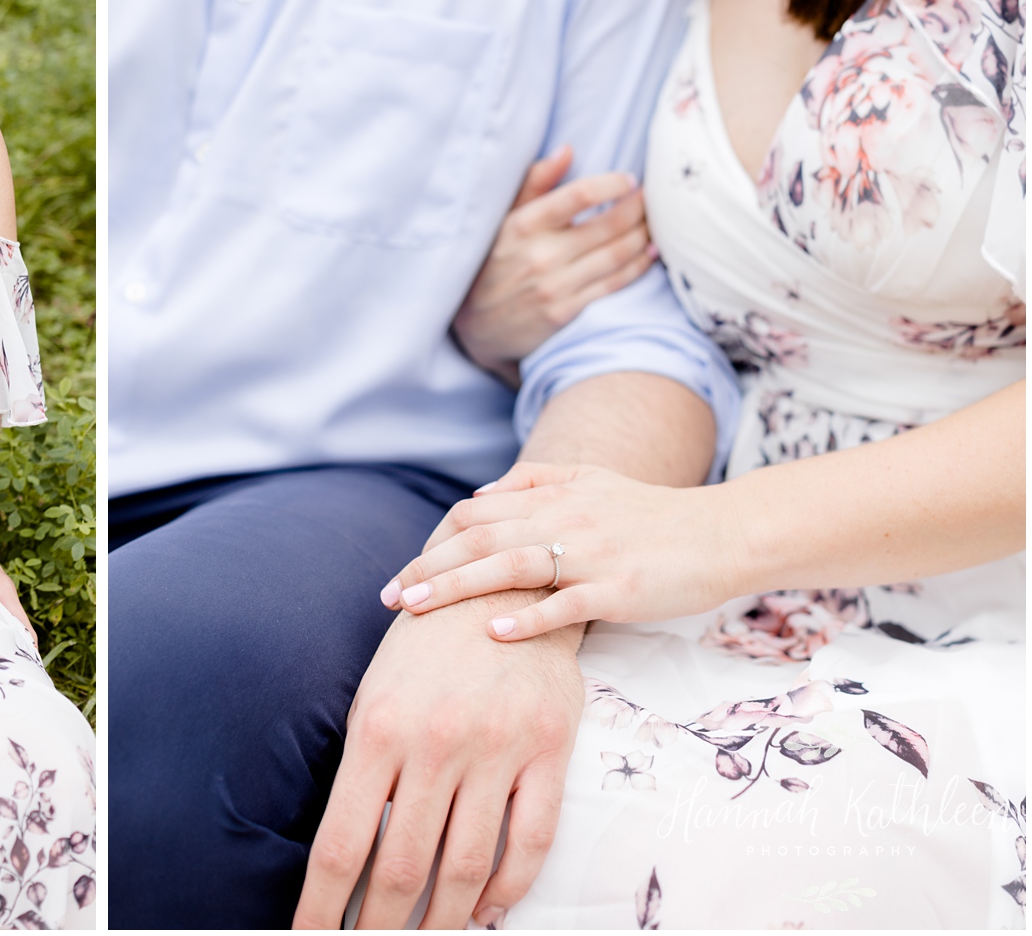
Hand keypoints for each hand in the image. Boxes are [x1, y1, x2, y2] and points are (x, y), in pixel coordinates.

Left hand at [294, 598, 583, 928]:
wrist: (503, 583)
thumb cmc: (426, 644)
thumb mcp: (375, 694)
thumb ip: (365, 770)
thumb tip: (345, 854)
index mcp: (378, 729)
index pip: (342, 844)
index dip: (323, 906)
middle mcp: (435, 743)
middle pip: (402, 868)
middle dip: (380, 928)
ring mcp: (496, 748)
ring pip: (466, 867)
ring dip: (442, 921)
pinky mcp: (548, 750)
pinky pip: (530, 841)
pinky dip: (507, 889)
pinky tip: (484, 911)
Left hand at [383, 463, 741, 640]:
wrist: (723, 533)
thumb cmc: (653, 513)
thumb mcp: (592, 478)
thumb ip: (535, 479)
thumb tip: (479, 494)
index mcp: (553, 496)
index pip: (474, 513)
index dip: (434, 540)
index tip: (407, 569)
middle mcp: (565, 520)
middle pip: (478, 539)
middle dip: (427, 567)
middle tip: (389, 596)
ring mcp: (592, 555)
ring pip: (509, 567)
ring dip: (454, 588)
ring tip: (414, 609)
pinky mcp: (620, 589)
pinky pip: (566, 604)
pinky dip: (528, 618)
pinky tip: (493, 634)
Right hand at [453, 148, 655, 383]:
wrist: (476, 324)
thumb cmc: (494, 262)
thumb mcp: (503, 219)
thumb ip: (534, 183)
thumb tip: (568, 150)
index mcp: (523, 225)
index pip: (579, 195)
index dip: (611, 183)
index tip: (629, 179)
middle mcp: (541, 255)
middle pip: (608, 224)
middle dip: (639, 208)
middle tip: (652, 199)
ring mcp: (555, 286)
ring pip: (617, 254)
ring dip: (644, 235)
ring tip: (655, 222)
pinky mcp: (566, 312)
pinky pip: (614, 284)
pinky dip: (638, 266)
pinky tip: (650, 252)